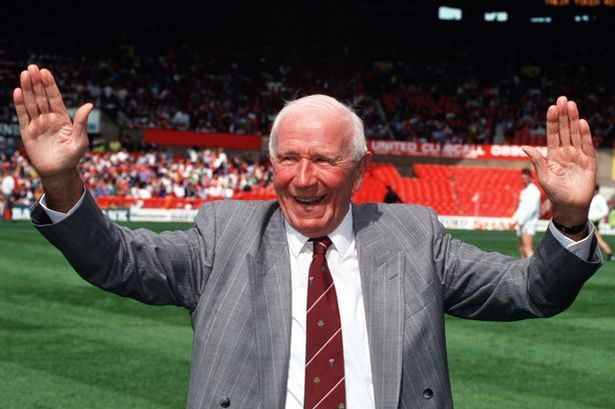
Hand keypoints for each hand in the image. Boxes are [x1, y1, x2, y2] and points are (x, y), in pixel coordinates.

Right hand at [13, 65, 91, 210]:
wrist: (58, 173)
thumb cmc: (72, 157)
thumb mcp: (80, 140)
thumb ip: (82, 122)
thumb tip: (89, 104)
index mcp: (62, 118)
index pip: (54, 98)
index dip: (49, 85)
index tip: (45, 72)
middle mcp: (49, 118)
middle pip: (41, 97)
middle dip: (37, 83)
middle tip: (32, 67)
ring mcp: (37, 124)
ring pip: (31, 103)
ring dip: (27, 89)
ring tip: (25, 74)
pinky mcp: (27, 132)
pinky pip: (23, 115)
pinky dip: (20, 104)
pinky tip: (17, 91)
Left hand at [522, 96, 595, 226]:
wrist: (571, 206)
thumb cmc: (555, 194)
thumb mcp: (543, 177)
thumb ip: (537, 161)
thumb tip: (524, 146)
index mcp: (553, 155)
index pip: (553, 134)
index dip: (552, 121)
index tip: (551, 107)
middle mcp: (566, 152)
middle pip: (564, 130)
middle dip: (563, 115)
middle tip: (562, 98)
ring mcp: (578, 156)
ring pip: (575, 134)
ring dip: (573, 119)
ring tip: (571, 105)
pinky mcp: (589, 161)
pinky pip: (587, 145)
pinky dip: (585, 134)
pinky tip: (581, 122)